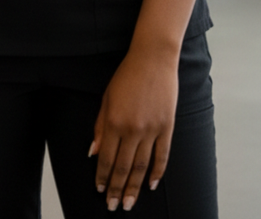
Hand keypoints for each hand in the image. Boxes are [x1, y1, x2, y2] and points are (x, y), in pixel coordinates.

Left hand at [89, 45, 178, 209]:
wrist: (153, 58)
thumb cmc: (127, 74)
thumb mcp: (107, 97)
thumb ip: (100, 125)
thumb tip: (93, 152)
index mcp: (114, 121)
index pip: (106, 159)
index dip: (103, 178)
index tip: (101, 192)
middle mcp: (132, 129)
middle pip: (123, 168)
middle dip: (117, 190)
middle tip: (114, 207)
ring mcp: (151, 129)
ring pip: (141, 167)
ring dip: (134, 188)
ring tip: (130, 203)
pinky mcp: (167, 126)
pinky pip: (162, 155)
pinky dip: (156, 172)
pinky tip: (150, 184)